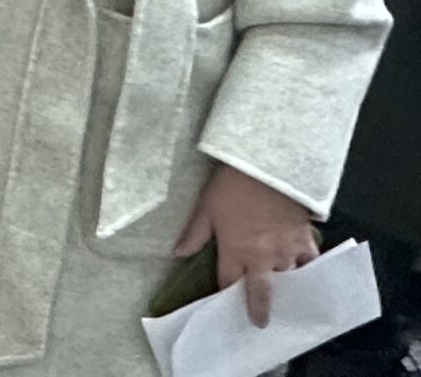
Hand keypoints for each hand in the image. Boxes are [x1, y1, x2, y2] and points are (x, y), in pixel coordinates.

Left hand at [175, 165, 321, 327]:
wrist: (267, 166)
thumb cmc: (232, 185)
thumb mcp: (206, 207)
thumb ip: (194, 234)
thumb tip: (178, 253)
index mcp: (234, 250)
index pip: (228, 282)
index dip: (225, 294)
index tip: (225, 305)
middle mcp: (261, 258)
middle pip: (261, 293)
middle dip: (259, 310)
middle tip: (260, 323)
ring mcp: (286, 252)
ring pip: (288, 281)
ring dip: (286, 291)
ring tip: (288, 303)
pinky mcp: (304, 241)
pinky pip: (311, 264)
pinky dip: (311, 272)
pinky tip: (312, 280)